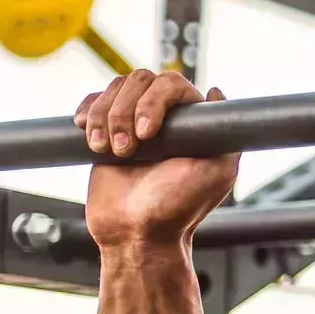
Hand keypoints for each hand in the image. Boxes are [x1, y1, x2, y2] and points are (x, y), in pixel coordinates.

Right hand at [76, 70, 239, 250]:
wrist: (137, 234)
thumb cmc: (178, 209)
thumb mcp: (217, 174)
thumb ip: (226, 134)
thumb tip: (215, 91)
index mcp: (192, 123)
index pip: (171, 83)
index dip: (154, 101)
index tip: (147, 134)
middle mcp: (163, 118)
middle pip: (139, 79)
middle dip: (125, 111)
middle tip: (126, 151)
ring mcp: (132, 122)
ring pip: (114, 88)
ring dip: (104, 117)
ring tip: (107, 150)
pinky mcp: (106, 133)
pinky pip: (92, 102)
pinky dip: (87, 113)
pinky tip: (89, 136)